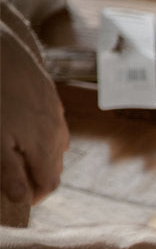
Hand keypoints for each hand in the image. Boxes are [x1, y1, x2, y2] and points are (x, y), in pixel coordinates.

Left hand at [1, 9, 69, 205]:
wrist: (0, 48)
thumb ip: (8, 171)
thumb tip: (20, 200)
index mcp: (45, 146)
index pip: (49, 185)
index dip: (33, 197)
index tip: (14, 200)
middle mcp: (57, 132)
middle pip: (54, 167)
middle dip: (36, 178)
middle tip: (12, 180)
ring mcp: (56, 113)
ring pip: (54, 146)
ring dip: (39, 157)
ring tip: (15, 155)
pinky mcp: (49, 96)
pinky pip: (51, 124)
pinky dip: (39, 135)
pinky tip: (20, 126)